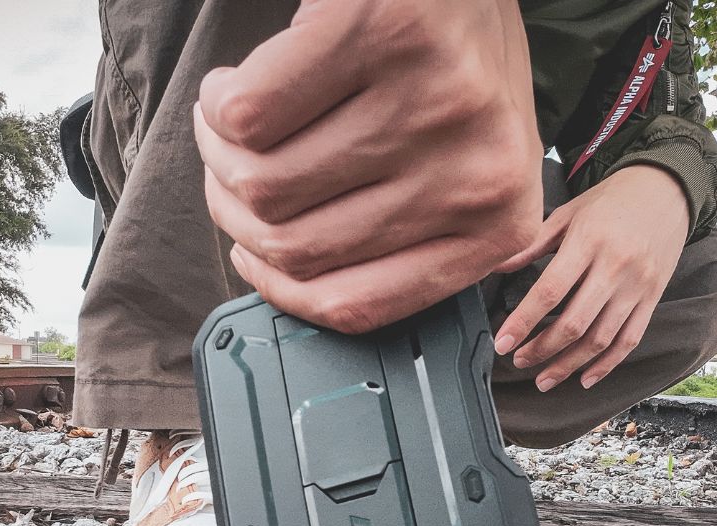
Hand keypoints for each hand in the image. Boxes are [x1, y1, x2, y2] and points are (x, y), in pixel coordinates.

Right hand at [195, 0, 544, 333]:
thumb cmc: (454, 67)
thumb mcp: (458, 166)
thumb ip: (406, 233)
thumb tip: (296, 284)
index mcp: (499, 223)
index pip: (356, 303)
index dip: (278, 286)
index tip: (251, 253)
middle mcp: (476, 172)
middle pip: (295, 244)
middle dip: (233, 207)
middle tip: (227, 166)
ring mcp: (433, 102)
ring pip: (262, 179)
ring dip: (217, 153)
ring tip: (227, 120)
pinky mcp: (380, 32)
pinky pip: (249, 112)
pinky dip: (218, 104)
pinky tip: (231, 85)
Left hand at [493, 165, 688, 390]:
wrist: (666, 190)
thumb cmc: (611, 201)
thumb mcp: (569, 213)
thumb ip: (533, 244)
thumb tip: (496, 267)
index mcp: (589, 242)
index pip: (550, 291)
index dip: (524, 322)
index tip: (503, 343)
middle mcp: (615, 267)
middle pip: (574, 323)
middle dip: (542, 349)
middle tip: (519, 360)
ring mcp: (637, 286)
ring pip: (601, 339)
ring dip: (569, 365)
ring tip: (544, 378)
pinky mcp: (652, 298)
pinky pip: (629, 340)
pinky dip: (606, 365)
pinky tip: (585, 378)